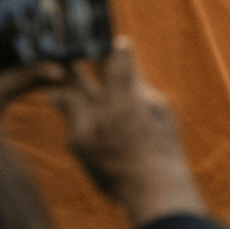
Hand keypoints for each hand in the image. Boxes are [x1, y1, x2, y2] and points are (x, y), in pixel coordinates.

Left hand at [48, 37, 205, 228]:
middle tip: (81, 51)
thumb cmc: (162, 145)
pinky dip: (76, 109)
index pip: (117, 62)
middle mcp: (100, 113)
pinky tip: (82, 106)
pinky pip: (71, 117)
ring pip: (67, 94)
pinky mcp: (76, 143)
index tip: (117, 41)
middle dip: (80, 60)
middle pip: (80, 75)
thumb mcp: (160, 109)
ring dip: (70, 83)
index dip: (117, 48)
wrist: (150, 187)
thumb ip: (140, 84)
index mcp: (127, 100)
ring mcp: (85, 129)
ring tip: (70, 72)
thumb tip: (128, 62)